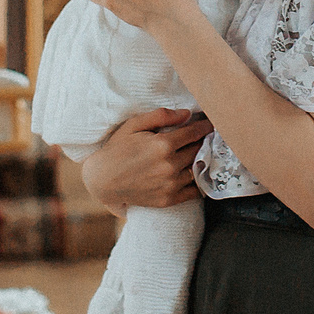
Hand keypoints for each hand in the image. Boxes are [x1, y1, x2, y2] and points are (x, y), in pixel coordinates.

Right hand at [79, 107, 207, 213]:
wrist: (102, 180)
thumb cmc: (117, 149)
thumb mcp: (134, 125)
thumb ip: (161, 116)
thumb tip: (186, 114)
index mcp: (163, 144)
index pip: (194, 133)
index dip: (205, 127)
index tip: (211, 124)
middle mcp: (170, 165)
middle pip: (198, 150)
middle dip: (204, 142)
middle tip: (208, 138)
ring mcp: (170, 184)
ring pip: (198, 169)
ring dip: (202, 161)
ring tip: (202, 155)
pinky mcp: (168, 199)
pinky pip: (194, 191)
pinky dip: (198, 183)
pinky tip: (196, 175)